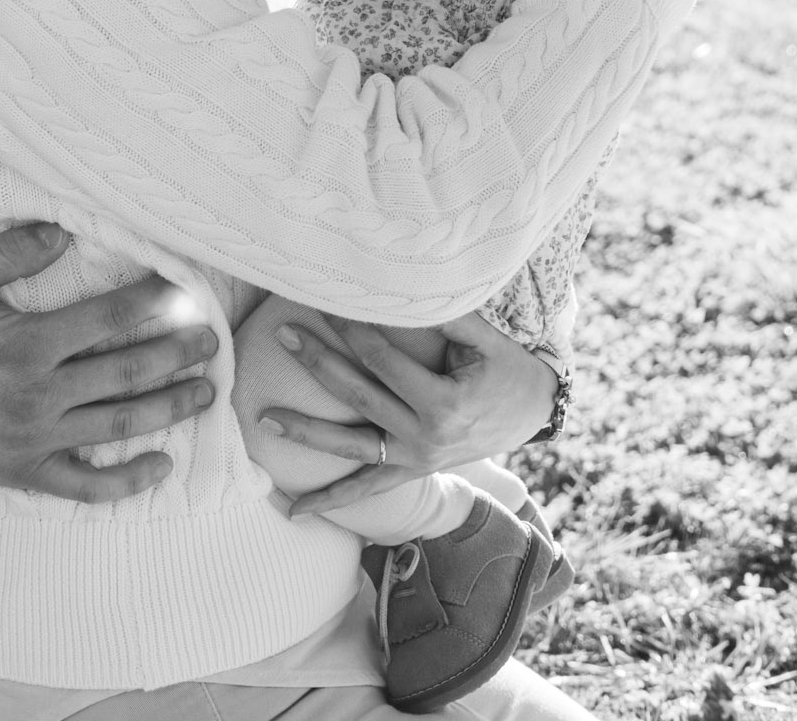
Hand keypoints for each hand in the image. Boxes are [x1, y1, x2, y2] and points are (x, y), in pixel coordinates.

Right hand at [0, 224, 218, 503]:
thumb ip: (10, 253)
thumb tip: (63, 231)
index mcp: (28, 346)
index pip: (108, 319)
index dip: (153, 303)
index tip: (186, 291)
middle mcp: (40, 396)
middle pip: (126, 373)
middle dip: (176, 354)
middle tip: (212, 341)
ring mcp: (35, 439)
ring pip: (118, 425)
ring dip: (168, 408)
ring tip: (205, 392)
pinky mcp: (25, 472)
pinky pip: (85, 486)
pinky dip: (126, 481)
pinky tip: (160, 466)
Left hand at [263, 313, 555, 517]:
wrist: (532, 412)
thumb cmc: (505, 367)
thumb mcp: (483, 340)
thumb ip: (444, 316)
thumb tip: (396, 287)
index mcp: (443, 402)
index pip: (382, 359)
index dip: (351, 328)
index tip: (323, 301)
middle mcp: (426, 436)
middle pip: (358, 395)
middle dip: (318, 362)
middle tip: (282, 334)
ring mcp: (417, 459)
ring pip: (352, 448)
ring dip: (306, 433)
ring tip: (264, 418)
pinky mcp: (413, 471)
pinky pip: (368, 490)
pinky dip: (331, 501)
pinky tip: (293, 510)